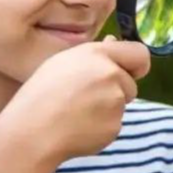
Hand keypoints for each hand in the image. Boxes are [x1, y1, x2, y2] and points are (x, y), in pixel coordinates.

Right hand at [0, 36, 150, 166]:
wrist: (32, 131)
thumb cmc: (40, 93)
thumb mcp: (62, 62)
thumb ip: (94, 54)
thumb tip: (113, 41)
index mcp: (98, 55)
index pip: (139, 54)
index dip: (136, 64)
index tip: (130, 71)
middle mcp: (112, 76)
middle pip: (130, 84)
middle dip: (116, 90)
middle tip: (85, 97)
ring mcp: (116, 103)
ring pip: (120, 105)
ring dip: (106, 109)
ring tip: (76, 112)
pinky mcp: (115, 127)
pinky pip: (113, 125)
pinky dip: (100, 127)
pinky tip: (77, 127)